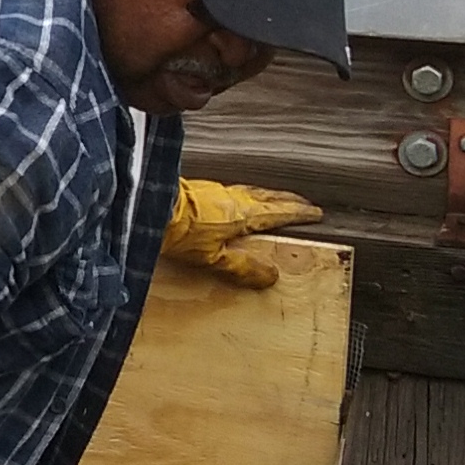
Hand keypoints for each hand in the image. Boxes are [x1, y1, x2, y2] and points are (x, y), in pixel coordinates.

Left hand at [160, 178, 323, 288]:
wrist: (149, 207)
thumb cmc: (181, 233)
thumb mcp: (214, 258)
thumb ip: (243, 267)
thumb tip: (272, 276)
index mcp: (244, 214)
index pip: (279, 213)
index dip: (299, 213)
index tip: (316, 212)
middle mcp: (235, 198)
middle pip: (269, 197)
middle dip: (289, 201)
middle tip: (304, 203)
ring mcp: (218, 191)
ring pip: (252, 191)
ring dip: (269, 196)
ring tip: (278, 200)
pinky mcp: (203, 189)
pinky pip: (235, 191)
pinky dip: (249, 194)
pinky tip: (240, 199)